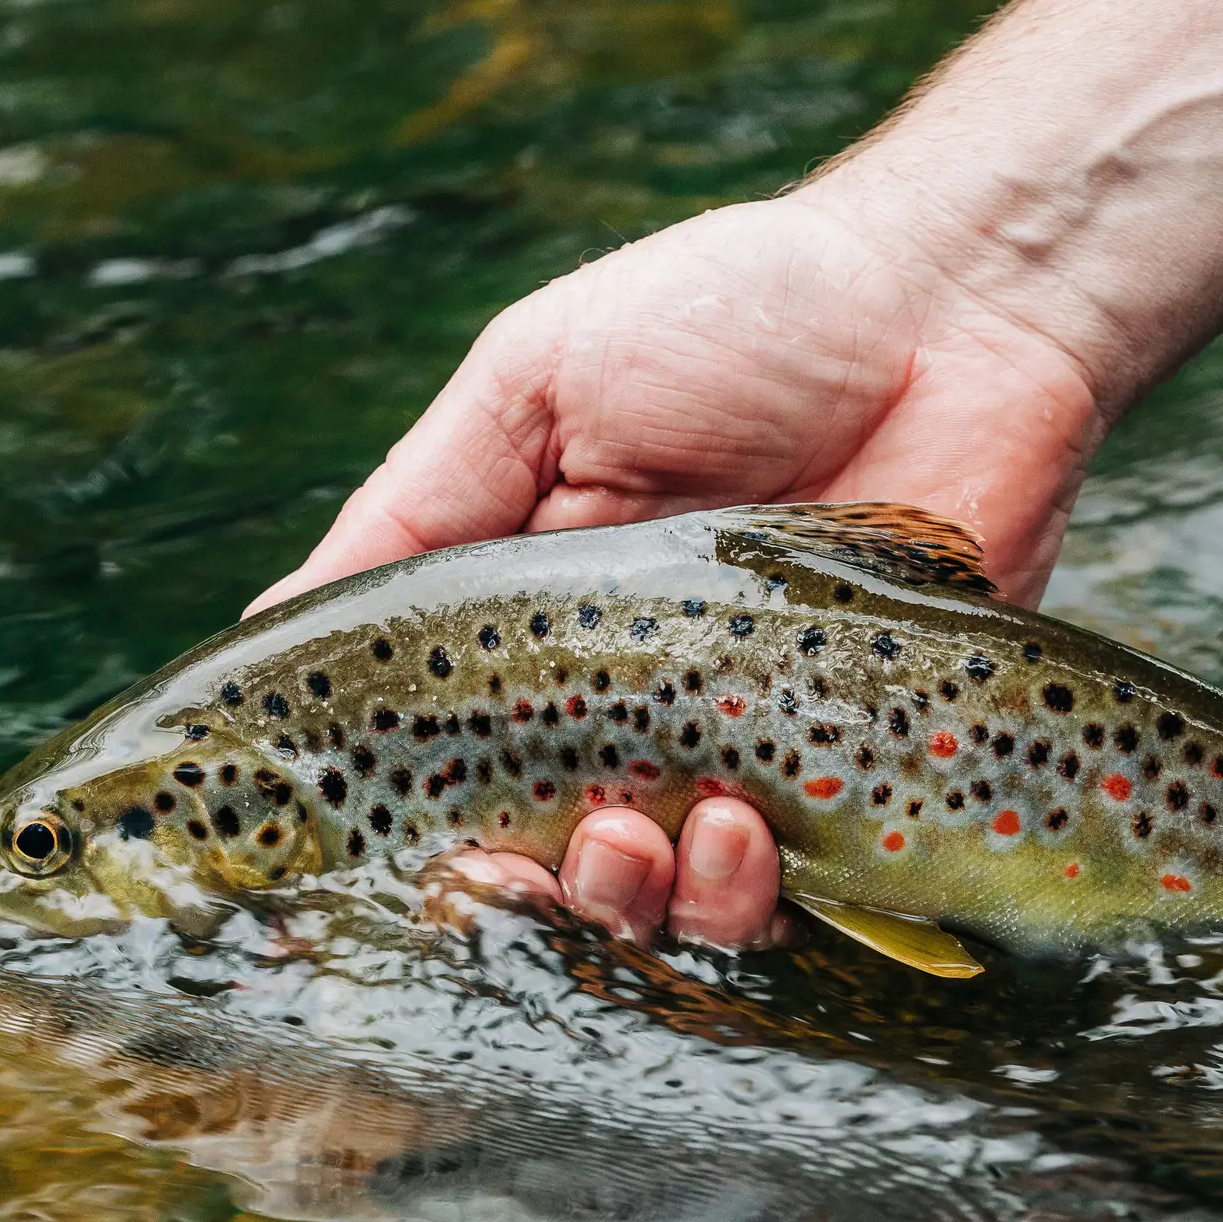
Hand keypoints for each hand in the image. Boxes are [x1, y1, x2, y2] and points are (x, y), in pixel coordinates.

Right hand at [257, 185, 1108, 952]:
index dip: (381, 847)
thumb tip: (265, 636)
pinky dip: (744, 903)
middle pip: (531, 874)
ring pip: (655, 913)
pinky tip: (742, 825)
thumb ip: (413, 520)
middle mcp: (625, 716)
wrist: (957, 308)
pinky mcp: (861, 786)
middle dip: (506, 902)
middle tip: (513, 868)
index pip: (428, 774)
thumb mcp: (535, 387)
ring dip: (627, 904)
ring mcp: (741, 758)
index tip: (344, 887)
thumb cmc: (740, 318)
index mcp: (529, 632)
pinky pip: (790, 907)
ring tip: (642, 832)